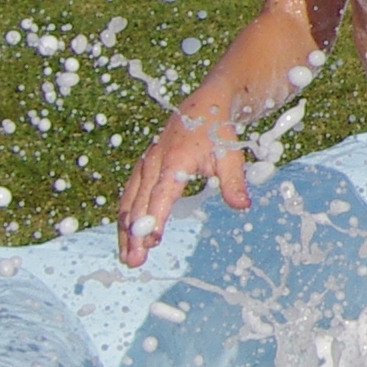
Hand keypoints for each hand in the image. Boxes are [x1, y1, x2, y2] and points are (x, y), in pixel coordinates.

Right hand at [115, 102, 253, 266]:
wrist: (205, 104)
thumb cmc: (218, 131)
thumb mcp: (230, 155)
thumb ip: (233, 181)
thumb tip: (241, 206)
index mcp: (174, 159)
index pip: (161, 195)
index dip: (155, 218)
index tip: (152, 241)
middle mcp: (153, 162)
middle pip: (138, 203)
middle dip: (134, 234)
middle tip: (133, 261)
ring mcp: (145, 164)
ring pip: (128, 201)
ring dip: (125, 230)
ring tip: (126, 256)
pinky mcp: (143, 168)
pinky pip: (129, 195)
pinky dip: (126, 217)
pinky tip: (126, 237)